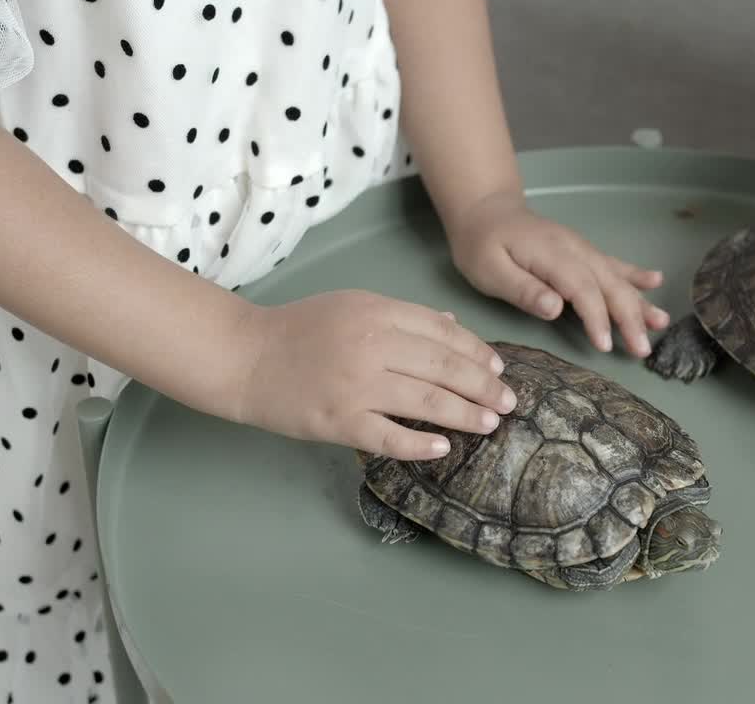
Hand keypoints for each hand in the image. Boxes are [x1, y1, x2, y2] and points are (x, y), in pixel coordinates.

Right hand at [233, 290, 516, 460]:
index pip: (442, 332)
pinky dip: (420, 444)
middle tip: (509, 403)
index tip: (498, 368)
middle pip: (443, 367)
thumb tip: (454, 328)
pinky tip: (443, 448)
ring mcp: (355, 386)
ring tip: (489, 424)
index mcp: (376, 312)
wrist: (244, 357)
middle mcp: (370, 346)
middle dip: (483, 386)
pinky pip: (390, 437)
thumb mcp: (353, 306)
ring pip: (426, 402)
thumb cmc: (299, 330)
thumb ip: (403, 317)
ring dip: (465, 415)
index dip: (477, 352)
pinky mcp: (339, 422)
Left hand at [444, 190, 669, 356]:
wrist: (485, 209)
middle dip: (630, 317)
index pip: (582, 288)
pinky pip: (613, 263)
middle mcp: (574, 249)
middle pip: (608, 284)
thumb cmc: (482, 243)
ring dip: (640, 301)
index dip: (596, 317)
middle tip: (642, 349)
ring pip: (617, 276)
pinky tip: (656, 282)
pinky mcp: (582, 251)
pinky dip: (635, 274)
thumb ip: (522, 289)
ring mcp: (581, 248)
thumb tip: (555, 309)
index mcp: (551, 254)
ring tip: (661, 323)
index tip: (605, 345)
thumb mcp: (489, 269)